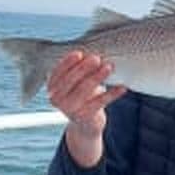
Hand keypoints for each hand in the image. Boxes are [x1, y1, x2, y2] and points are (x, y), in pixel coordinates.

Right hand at [47, 51, 126, 166]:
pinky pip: (100, 102)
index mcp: (52, 87)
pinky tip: (122, 87)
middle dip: (85, 67)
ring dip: (98, 76)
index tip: (79, 53)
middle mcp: (57, 99)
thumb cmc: (82, 95)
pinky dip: (112, 93)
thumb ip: (77, 69)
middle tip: (97, 58)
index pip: (58, 72)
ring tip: (110, 66)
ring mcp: (70, 110)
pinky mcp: (85, 117)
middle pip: (71, 80)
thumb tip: (92, 49)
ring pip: (85, 90)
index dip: (68, 62)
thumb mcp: (75, 83)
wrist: (85, 124)